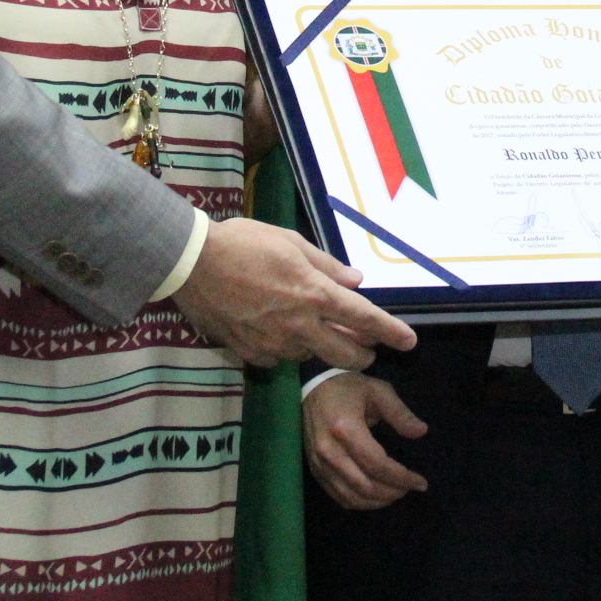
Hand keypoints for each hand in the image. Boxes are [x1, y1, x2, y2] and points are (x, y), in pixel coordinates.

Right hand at [174, 216, 418, 368]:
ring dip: (320, 346)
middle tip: (366, 349)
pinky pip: (279, 358)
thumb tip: (355, 282)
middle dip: (363, 354)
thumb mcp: (290, 242)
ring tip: (311, 328)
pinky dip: (286, 348)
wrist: (191, 262)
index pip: (363, 319)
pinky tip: (277, 332)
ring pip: (310, 356)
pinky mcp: (250, 353)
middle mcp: (298, 324)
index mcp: (313, 293)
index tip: (409, 342)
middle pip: (345, 353)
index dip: (390, 332)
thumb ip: (326, 266)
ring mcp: (273, 343)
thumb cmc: (242, 242)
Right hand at [303, 373, 429, 510]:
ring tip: (396, 493)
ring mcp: (319, 462)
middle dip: (393, 492)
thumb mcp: (379, 392)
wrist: (313, 385)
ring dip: (377, 502)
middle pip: (366, 486)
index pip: (378, 465)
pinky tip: (374, 497)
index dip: (402, 478)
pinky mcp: (314, 468)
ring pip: (351, 497)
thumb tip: (422, 432)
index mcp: (346, 429)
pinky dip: (359, 502)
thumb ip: (400, 414)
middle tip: (410, 488)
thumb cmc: (348, 387)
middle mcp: (330, 451)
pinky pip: (337, 496)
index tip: (421, 483)